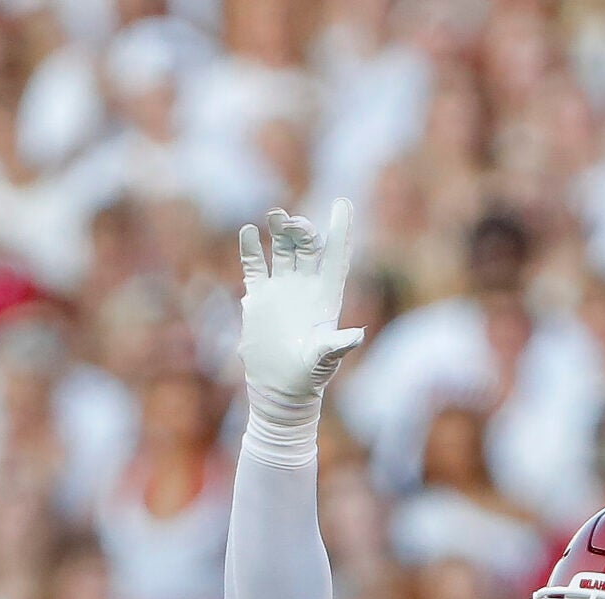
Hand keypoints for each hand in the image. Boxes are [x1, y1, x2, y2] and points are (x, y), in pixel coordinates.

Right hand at [237, 199, 364, 440]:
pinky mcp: (260, 299)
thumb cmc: (308, 378)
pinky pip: (255, 267)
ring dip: (279, 232)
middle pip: (307, 248)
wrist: (280, 390)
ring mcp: (283, 291)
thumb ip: (337, 346)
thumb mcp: (323, 360)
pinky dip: (251, 250)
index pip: (336, 256)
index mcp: (327, 297)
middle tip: (292, 221)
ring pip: (283, 251)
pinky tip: (247, 232)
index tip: (343, 202)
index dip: (340, 229)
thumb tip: (357, 335)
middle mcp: (306, 288)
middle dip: (302, 230)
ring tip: (275, 215)